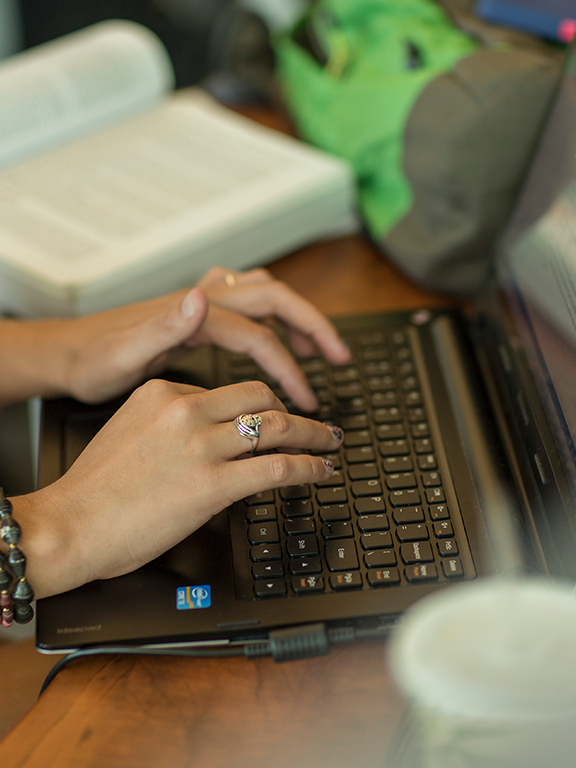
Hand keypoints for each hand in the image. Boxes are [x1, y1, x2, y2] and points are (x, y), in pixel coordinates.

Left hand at [5, 266, 349, 409]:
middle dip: (314, 325)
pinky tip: (274, 339)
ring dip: (296, 318)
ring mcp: (199, 304)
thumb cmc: (93, 362)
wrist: (68, 353)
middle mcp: (201, 301)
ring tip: (319, 349)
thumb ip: (161, 327)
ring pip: (264, 295)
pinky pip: (246, 304)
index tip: (306, 403)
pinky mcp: (195, 314)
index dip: (289, 369)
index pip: (259, 336)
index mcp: (192, 315)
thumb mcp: (122, 354)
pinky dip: (271, 317)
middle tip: (341, 356)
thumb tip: (199, 298)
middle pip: (275, 298)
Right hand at [12, 379, 342, 598]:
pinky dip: (309, 466)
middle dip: (295, 409)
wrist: (70, 524)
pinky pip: (278, 466)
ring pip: (278, 425)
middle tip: (314, 423)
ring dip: (314, 434)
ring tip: (331, 441)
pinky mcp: (214, 483)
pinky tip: (321, 469)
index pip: (226, 390)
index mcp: (163, 393)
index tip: (274, 413)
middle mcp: (186, 411)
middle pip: (260, 396)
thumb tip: (209, 440)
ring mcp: (202, 446)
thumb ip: (171, 425)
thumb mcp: (130, 433)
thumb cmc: (94, 490)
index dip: (259, 403)